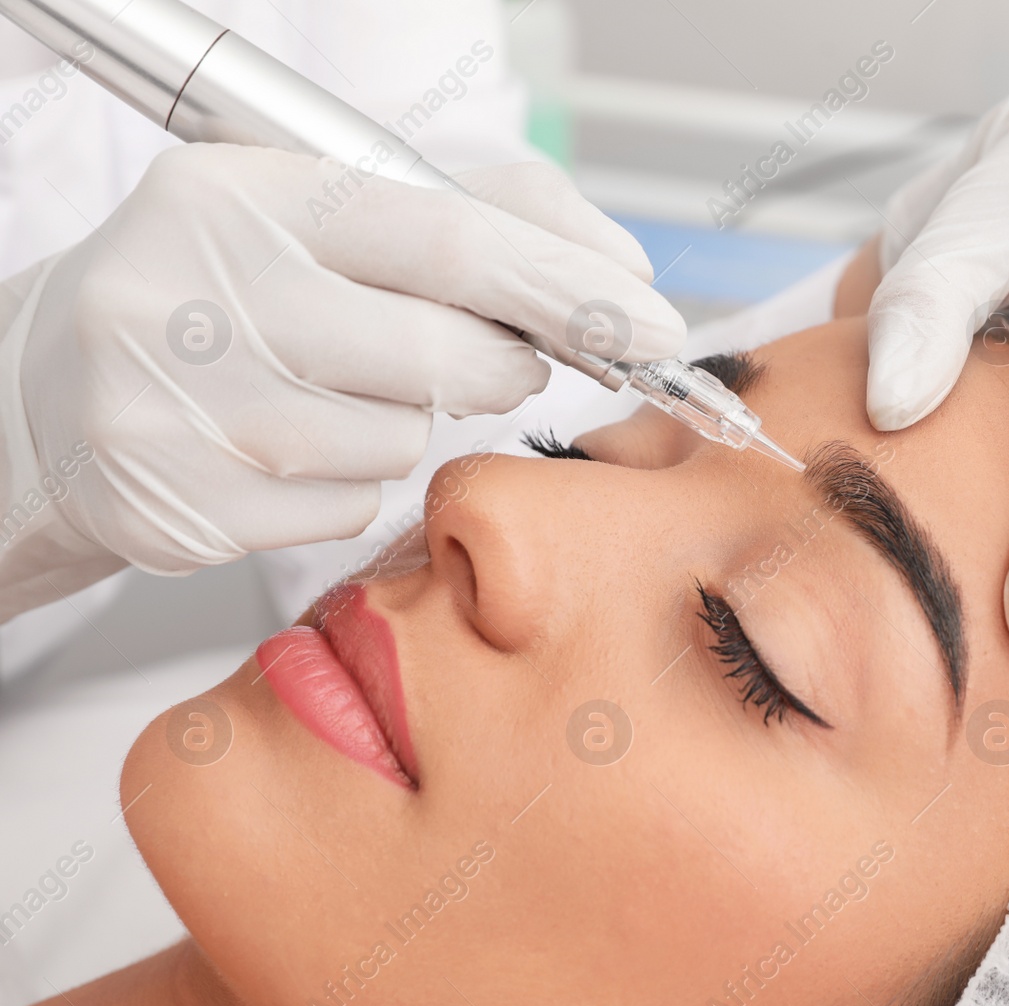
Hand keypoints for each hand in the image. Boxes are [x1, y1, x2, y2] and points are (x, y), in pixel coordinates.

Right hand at [17, 143, 683, 577]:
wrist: (48, 390)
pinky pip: (347, 507)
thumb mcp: (325, 215)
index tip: (649, 321)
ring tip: (328, 387)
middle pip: (446, 358)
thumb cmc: (223, 288)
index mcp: (244, 195)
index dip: (568, 287)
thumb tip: (619, 269)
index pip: (451, 241)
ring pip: (402, 442)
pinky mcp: (179, 507)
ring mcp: (179, 410)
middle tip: (493, 358)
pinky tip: (286, 446)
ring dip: (405, 423)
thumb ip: (481, 214)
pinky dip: (349, 482)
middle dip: (503, 367)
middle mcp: (197, 294)